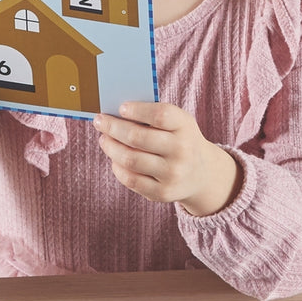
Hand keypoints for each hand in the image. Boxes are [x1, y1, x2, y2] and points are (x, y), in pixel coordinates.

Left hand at [94, 101, 241, 216]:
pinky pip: (131, 179)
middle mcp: (181, 151)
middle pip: (137, 138)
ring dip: (111, 147)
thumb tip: (114, 114)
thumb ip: (151, 116)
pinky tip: (115, 159)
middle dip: (113, 127)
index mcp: (185, 127)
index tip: (121, 108)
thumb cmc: (179, 139)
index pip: (159, 115)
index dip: (137, 110)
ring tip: (104, 139)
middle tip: (100, 121)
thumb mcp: (176, 123)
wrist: (201, 173)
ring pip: (130, 159)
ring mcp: (172, 174)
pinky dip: (117, 167)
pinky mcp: (163, 192)